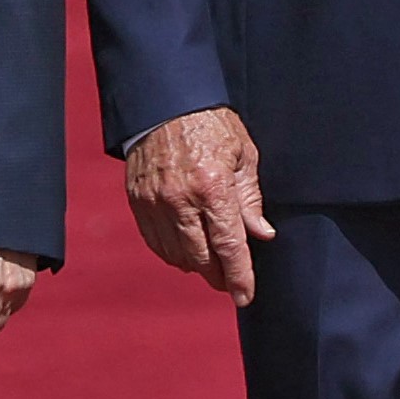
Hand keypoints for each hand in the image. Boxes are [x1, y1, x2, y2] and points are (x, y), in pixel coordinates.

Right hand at [126, 106, 273, 305]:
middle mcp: (180, 200)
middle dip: (218, 275)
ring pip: (176, 255)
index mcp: (212, 187)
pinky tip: (187, 249)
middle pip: (200, 258)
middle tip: (231, 280)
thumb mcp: (243, 154)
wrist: (166, 101)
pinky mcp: (138, 202)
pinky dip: (173, 253)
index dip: (239, 276)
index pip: (228, 245)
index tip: (246, 297)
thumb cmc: (212, 124)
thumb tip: (261, 235)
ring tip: (211, 261)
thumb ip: (250, 199)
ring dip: (196, 265)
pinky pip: (155, 243)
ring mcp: (155, 203)